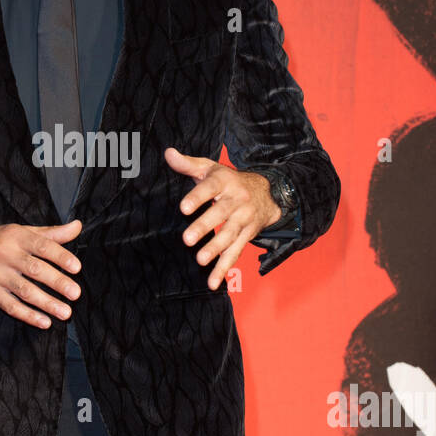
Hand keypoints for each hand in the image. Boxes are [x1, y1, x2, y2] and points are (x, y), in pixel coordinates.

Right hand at [0, 219, 81, 327]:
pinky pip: (10, 306)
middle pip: (35, 269)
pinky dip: (28, 316)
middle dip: (57, 282)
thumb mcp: (21, 232)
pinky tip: (44, 322)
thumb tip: (78, 226)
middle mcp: (5, 254)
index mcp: (16, 237)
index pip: (42, 246)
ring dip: (47, 303)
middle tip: (75, 293)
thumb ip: (51, 234)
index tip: (76, 267)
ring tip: (65, 312)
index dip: (60, 256)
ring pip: (24, 291)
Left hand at [165, 147, 279, 288]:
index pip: (210, 188)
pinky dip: (224, 269)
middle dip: (204, 227)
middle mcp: (236, 201)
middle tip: (187, 239)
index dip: (197, 198)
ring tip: (200, 260)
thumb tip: (168, 153)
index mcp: (225, 182)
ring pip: (229, 235)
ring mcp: (243, 220)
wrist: (267, 194)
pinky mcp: (247, 236)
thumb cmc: (229, 180)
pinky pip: (235, 253)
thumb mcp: (210, 168)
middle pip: (221, 214)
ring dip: (215, 249)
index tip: (183, 208)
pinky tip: (213, 282)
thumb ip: (188, 164)